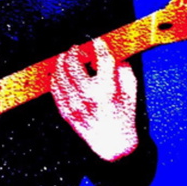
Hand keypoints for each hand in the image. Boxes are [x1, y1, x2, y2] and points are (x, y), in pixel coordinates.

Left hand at [51, 38, 137, 161]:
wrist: (114, 144)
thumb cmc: (124, 115)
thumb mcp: (131, 90)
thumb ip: (122, 68)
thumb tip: (111, 52)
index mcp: (107, 90)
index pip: (102, 59)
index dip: (99, 46)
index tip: (97, 42)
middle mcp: (88, 96)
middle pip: (74, 64)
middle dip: (74, 52)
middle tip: (76, 48)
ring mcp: (75, 104)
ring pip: (61, 75)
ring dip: (62, 62)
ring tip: (66, 57)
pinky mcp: (66, 111)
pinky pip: (55, 90)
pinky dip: (56, 78)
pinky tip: (59, 73)